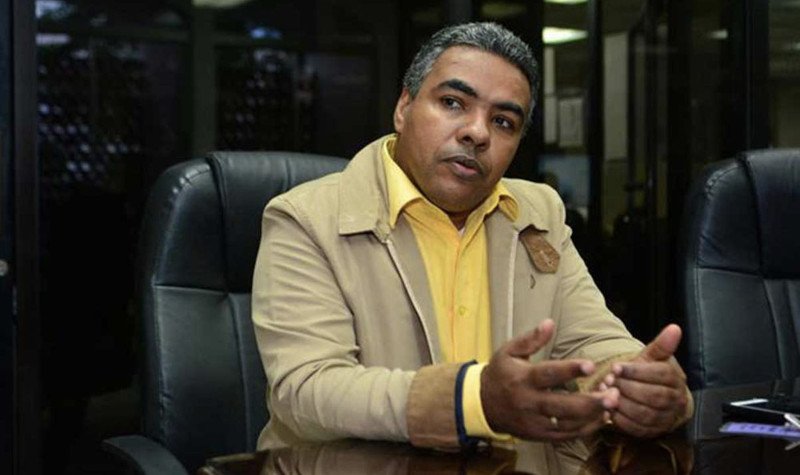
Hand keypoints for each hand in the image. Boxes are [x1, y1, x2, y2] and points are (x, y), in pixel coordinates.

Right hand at [481, 319, 618, 440]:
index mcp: (522, 378)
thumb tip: (549, 322)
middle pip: (561, 405)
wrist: (482, 404)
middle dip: (589, 402)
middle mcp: (528, 402)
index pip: (548, 374)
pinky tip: (600, 418)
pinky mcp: (539, 435)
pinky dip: (585, 429)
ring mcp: (534, 422)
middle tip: (613, 395)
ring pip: (566, 424)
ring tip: (613, 405)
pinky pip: (565, 436)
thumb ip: (531, 339)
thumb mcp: (509, 351)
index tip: (591, 365)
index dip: (569, 370)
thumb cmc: (500, 373)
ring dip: (592, 416)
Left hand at [603, 324, 688, 436]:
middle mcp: (675, 401)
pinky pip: (638, 429)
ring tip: (606, 393)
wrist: (652, 398)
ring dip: (623, 404)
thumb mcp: (652, 358)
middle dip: (628, 387)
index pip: (660, 374)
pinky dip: (621, 420)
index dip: (636, 371)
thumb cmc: (649, 374)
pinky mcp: (653, 432)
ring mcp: (666, 418)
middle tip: (608, 380)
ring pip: (645, 413)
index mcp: (676, 380)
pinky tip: (609, 409)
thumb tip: (675, 327)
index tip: (616, 367)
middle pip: (654, 396)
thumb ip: (661, 345)